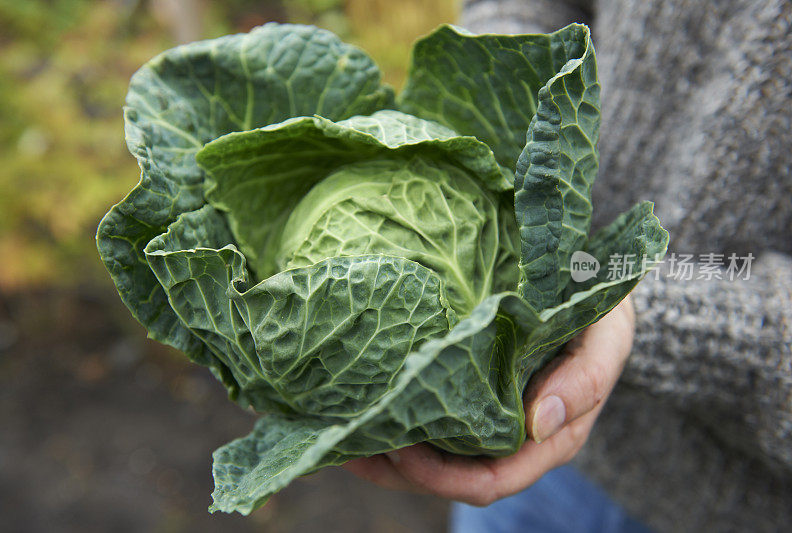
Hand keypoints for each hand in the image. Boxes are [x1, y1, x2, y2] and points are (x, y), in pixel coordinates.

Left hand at [343, 296, 635, 505]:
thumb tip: (540, 422)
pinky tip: (357, 405)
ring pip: (432, 457)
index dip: (443, 477)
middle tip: (351, 439)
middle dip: (399, 470)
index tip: (400, 449)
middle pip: (449, 477)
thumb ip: (585, 379)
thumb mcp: (607, 338)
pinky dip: (392, 419)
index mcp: (548, 438)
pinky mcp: (469, 395)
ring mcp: (487, 420)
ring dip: (384, 452)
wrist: (594, 290)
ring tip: (337, 431)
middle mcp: (512, 440)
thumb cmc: (602, 317)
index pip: (492, 479)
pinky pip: (428, 421)